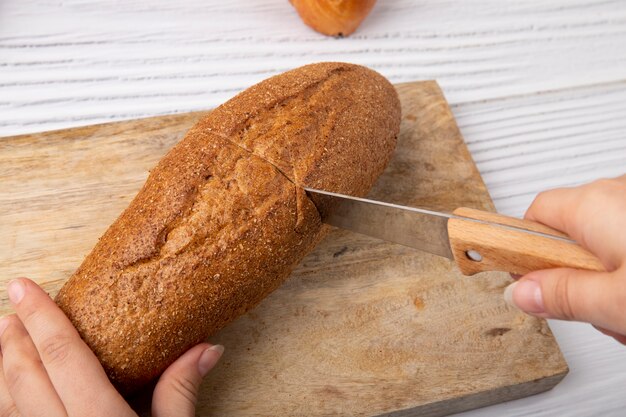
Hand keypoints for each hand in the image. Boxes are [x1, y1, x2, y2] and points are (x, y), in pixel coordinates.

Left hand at [0, 277, 222, 416]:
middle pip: (25, 377)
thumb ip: (180, 394)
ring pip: (6, 406)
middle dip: (14, 339)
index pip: (63, 357)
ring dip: (3, 369)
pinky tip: (10, 395)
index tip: (23, 287)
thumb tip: (206, 348)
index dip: (42, 318)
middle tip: (12, 307)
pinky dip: (5, 405)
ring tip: (5, 341)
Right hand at [504, 175, 625, 343]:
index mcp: (594, 204)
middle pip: (570, 236)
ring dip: (609, 282)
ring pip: (605, 245)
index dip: (521, 251)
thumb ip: (564, 296)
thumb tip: (520, 293)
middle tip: (596, 309)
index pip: (531, 217)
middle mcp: (618, 192)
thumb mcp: (618, 301)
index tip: (521, 280)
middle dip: (577, 278)